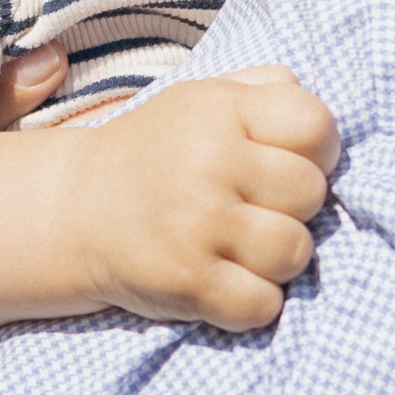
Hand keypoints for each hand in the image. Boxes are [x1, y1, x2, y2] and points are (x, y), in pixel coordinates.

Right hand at [61, 65, 339, 333]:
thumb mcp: (202, 99)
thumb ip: (263, 89)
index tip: (283, 163)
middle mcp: (210, 162)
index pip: (316, 125)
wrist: (76, 208)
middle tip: (255, 208)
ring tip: (241, 247)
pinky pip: (263, 305)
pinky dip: (251, 302)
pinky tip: (226, 281)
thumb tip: (319, 113)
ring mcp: (198, 225)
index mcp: (221, 109)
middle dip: (293, 207)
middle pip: (312, 194)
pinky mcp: (188, 282)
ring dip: (276, 259)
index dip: (315, 150)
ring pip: (295, 253)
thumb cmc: (158, 153)